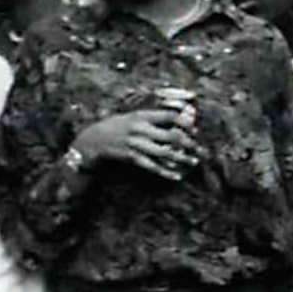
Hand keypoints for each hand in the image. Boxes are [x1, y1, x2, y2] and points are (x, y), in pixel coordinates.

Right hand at [76, 105, 201, 181]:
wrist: (92, 139)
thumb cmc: (117, 127)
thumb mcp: (133, 116)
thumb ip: (153, 118)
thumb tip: (178, 118)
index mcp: (141, 116)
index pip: (169, 116)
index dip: (184, 122)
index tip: (194, 129)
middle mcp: (140, 129)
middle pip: (170, 135)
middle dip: (188, 142)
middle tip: (200, 148)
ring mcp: (135, 143)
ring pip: (164, 152)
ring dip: (181, 158)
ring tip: (194, 161)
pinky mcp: (131, 157)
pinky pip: (152, 166)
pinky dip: (165, 171)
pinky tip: (177, 175)